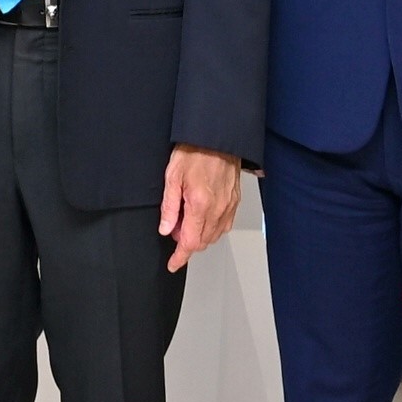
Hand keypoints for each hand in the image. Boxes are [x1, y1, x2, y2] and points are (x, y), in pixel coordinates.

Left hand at [160, 147, 244, 269]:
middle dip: (187, 242)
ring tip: (186, 217)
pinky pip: (224, 225)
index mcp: (200, 204)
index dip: (180, 257)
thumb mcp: (172, 176)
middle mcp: (218, 209)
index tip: (173, 264)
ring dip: (199, 235)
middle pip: (203, 242)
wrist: (217, 137)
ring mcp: (229, 206)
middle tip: (175, 227)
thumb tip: (166, 229)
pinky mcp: (235, 202)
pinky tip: (202, 216)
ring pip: (214, 236)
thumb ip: (169, 207)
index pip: (190, 242)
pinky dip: (212, 228)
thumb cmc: (195, 151)